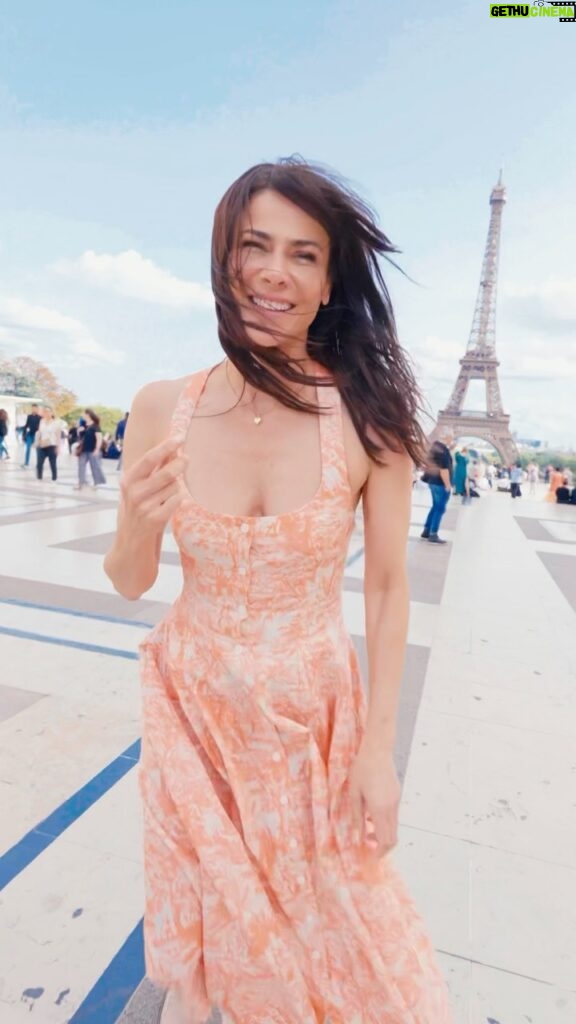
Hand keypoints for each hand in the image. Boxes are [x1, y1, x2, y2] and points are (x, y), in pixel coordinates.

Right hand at [120, 437, 187, 534]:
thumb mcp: (139, 487)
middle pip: (166, 473)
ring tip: (167, 494)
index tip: (179, 438)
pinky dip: (178, 498)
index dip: (165, 447)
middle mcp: (134, 493)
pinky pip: (177, 500)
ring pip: (174, 487)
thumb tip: (173, 448)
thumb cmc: (139, 507)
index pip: (148, 459)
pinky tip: (169, 503)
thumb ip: (153, 469)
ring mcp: (145, 507)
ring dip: (176, 487)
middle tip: (186, 459)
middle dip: (179, 464)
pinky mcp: (156, 519)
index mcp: (128, 481)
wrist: (132, 539)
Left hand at [348, 738, 400, 856]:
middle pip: (393, 837)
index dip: (379, 852)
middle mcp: (391, 808)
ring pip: (394, 827)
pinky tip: (371, 813)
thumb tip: (358, 836)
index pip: (385, 840)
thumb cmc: (361, 769)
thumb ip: (357, 817)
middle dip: (382, 847)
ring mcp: (396, 801)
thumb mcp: (354, 793)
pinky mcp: (397, 795)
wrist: (378, 749)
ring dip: (382, 834)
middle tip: (367, 846)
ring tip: (366, 828)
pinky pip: (393, 816)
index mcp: (380, 809)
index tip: (370, 857)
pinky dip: (384, 822)